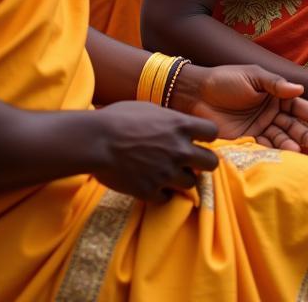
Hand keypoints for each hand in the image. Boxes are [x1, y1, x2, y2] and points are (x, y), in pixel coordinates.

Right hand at [92, 101, 218, 201]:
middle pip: (211, 163)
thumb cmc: (118, 118)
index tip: (197, 138)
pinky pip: (167, 198)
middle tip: (191, 162)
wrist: (95, 141)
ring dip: (182, 179)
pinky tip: (152, 184)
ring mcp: (166, 173)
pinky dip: (162, 193)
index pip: (213, 133)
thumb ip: (169, 120)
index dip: (206, 136)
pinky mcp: (150, 191)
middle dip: (203, 162)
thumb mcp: (149, 109)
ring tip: (168, 173)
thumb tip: (178, 126)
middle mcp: (179, 150)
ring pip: (191, 183)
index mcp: (180, 126)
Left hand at [176, 64, 307, 153]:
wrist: (196, 93)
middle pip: (294, 126)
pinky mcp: (246, 142)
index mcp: (275, 94)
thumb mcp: (252, 76)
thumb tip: (300, 90)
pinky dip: (274, 153)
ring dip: (292, 146)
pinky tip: (284, 157)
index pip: (300, 106)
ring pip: (281, 139)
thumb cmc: (225, 79)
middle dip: (307, 135)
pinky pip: (264, 148)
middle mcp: (271, 113)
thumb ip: (276, 84)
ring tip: (300, 152)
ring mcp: (259, 128)